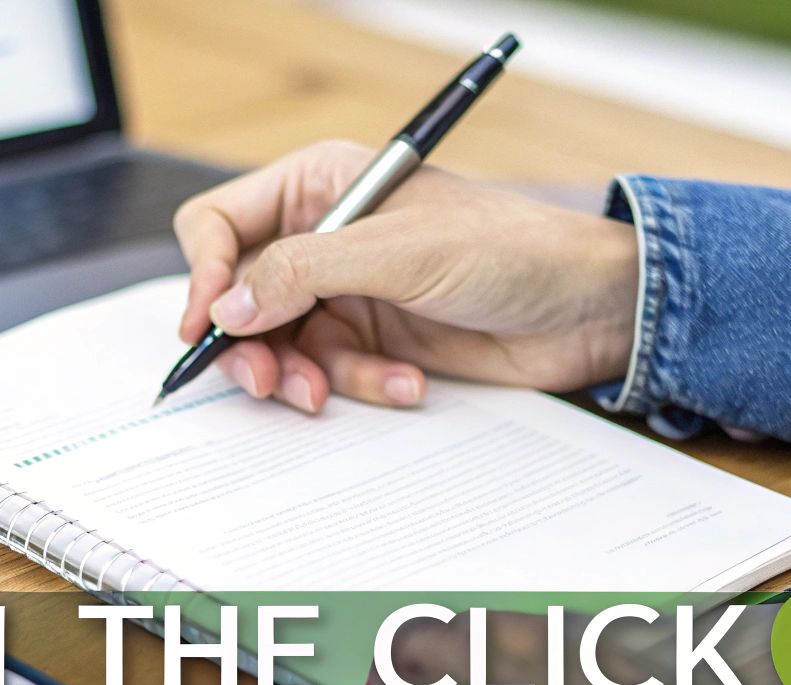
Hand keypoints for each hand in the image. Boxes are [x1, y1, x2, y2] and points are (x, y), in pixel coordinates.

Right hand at [171, 140, 639, 412]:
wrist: (586, 309)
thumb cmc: (512, 250)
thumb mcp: (401, 252)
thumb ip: (306, 273)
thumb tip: (229, 305)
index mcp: (320, 186)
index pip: (221, 224)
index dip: (204, 273)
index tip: (208, 323)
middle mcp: (325, 239)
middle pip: (239, 296)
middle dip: (249, 343)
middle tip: (266, 381)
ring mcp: (349, 295)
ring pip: (281, 347)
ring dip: (304, 377)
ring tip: (331, 391)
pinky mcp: (375, 344)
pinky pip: (333, 375)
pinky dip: (361, 387)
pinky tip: (406, 383)